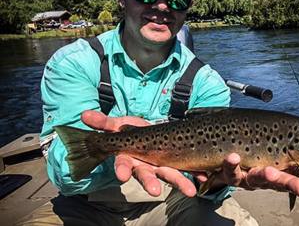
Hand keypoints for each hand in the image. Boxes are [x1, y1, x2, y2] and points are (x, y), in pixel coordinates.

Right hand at [81, 110, 196, 196]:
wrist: (142, 135)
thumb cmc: (126, 132)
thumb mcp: (114, 125)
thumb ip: (101, 122)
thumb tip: (84, 114)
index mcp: (128, 157)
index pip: (123, 165)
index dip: (121, 169)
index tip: (121, 176)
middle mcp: (144, 165)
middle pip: (147, 175)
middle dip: (151, 183)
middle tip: (155, 192)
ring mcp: (161, 164)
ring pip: (170, 174)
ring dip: (180, 182)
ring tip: (190, 191)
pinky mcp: (176, 160)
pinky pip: (187, 167)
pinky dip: (197, 172)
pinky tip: (206, 176)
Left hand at [208, 153, 298, 197]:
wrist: (221, 154)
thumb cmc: (251, 150)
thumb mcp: (273, 148)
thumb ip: (293, 148)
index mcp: (276, 169)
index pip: (293, 174)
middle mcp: (261, 175)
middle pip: (276, 181)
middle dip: (290, 184)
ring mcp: (243, 174)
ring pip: (250, 178)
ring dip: (260, 175)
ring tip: (267, 171)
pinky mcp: (226, 173)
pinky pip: (227, 170)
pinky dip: (230, 165)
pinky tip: (232, 157)